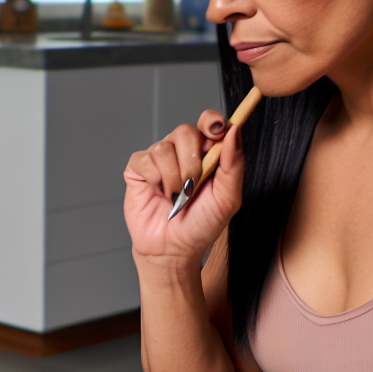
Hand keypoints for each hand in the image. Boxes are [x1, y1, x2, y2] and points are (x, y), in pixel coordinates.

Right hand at [123, 109, 243, 262]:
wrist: (172, 249)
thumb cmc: (201, 226)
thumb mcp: (227, 198)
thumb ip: (234, 164)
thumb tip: (234, 130)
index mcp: (206, 155)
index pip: (209, 123)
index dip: (212, 122)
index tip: (217, 130)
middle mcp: (182, 152)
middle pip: (186, 131)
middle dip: (192, 162)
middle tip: (193, 186)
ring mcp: (159, 159)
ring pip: (164, 147)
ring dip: (174, 178)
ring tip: (176, 197)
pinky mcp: (138, 169)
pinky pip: (145, 159)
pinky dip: (154, 179)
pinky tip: (157, 193)